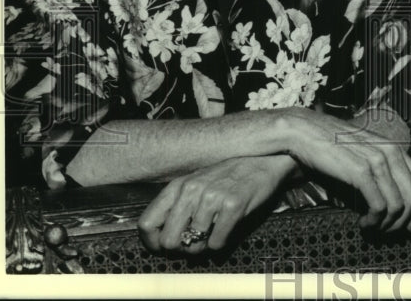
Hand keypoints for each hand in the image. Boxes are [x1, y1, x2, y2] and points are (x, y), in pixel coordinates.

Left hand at [138, 155, 290, 253]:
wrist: (263, 160)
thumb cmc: (228, 176)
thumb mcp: (196, 183)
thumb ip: (176, 205)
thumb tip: (160, 238)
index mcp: (178, 186)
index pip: (147, 224)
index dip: (152, 243)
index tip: (163, 247)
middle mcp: (191, 190)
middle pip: (168, 241)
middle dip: (181, 248)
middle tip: (194, 242)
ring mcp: (212, 197)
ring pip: (193, 245)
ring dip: (203, 246)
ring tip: (213, 233)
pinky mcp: (232, 205)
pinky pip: (216, 243)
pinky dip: (220, 242)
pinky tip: (226, 230)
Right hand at [282, 108, 410, 232]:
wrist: (307, 131)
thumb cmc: (335, 145)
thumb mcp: (367, 151)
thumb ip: (385, 168)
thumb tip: (399, 199)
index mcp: (396, 149)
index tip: (410, 226)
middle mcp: (392, 153)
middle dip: (405, 222)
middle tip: (389, 232)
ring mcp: (377, 161)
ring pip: (397, 206)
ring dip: (387, 225)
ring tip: (372, 228)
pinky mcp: (360, 172)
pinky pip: (378, 206)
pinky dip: (374, 221)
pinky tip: (363, 223)